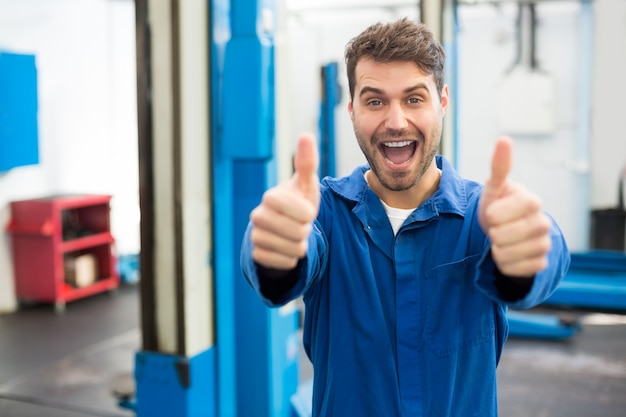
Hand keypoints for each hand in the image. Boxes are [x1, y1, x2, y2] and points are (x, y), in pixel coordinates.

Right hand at [249, 133, 320, 269]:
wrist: (285, 228)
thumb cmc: (297, 202)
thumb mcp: (305, 184)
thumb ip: (307, 162)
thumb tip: (306, 135)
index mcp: (271, 196)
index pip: (303, 212)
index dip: (310, 213)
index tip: (305, 209)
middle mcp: (258, 215)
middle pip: (298, 232)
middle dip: (306, 231)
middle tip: (300, 224)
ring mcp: (255, 235)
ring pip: (292, 249)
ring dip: (299, 245)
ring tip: (293, 236)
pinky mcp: (256, 254)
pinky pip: (284, 262)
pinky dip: (291, 259)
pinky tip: (286, 248)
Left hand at [478, 136, 551, 277]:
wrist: (503, 231)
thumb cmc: (498, 205)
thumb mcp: (494, 187)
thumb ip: (499, 166)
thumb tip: (504, 139)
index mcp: (532, 201)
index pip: (508, 211)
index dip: (495, 214)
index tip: (492, 212)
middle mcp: (543, 222)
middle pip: (508, 235)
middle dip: (494, 233)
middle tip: (496, 228)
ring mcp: (544, 244)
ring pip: (511, 253)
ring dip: (497, 249)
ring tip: (500, 240)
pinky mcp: (540, 263)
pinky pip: (516, 269)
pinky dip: (504, 264)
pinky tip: (506, 254)